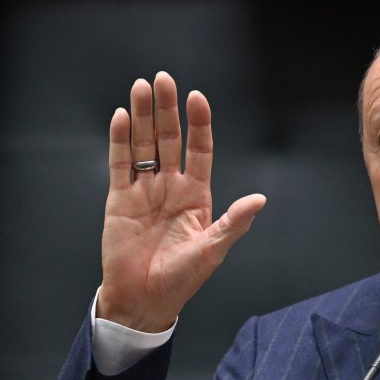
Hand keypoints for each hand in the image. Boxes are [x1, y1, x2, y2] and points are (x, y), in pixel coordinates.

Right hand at [96, 73, 266, 331]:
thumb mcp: (212, 251)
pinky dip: (119, 140)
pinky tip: (120, 117)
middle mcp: (170, 186)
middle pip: (168, 139)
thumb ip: (233, 223)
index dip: (198, 124)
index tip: (196, 98)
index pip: (199, 150)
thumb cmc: (181, 280)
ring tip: (140, 87)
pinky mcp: (119, 199)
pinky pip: (119, 164)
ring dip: (141, 116)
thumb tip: (259, 199)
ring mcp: (144, 190)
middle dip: (165, 109)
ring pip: (142, 145)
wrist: (143, 300)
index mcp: (196, 195)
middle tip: (163, 79)